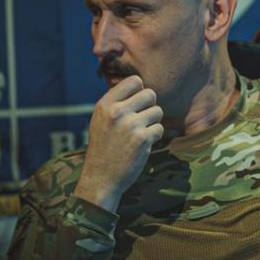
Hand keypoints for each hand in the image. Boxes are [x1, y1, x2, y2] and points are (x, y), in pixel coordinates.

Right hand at [74, 75, 163, 211]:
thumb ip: (117, 102)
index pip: (134, 81)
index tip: (136, 104)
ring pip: (157, 111)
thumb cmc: (104, 146)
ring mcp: (130, 125)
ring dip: (153, 122)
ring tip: (139, 133)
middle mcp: (117, 112)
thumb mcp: (100, 119)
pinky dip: (154, 136)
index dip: (140, 91)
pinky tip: (142, 144)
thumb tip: (140, 85)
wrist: (101, 177)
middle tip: (141, 119)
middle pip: (150, 94)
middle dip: (149, 106)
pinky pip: (160, 128)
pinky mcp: (142, 140)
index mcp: (105, 104)